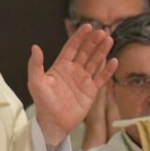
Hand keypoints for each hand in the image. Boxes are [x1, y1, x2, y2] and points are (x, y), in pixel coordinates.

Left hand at [27, 24, 116, 147]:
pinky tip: (114, 60)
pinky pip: (101, 78)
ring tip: (109, 39)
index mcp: (61, 66)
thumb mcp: (36, 83)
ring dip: (102, 51)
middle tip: (102, 31)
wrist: (54, 123)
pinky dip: (108, 70)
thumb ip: (35, 65)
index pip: (71, 47)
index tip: (88, 26)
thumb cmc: (43, 103)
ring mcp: (83, 80)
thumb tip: (35, 47)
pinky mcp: (91, 91)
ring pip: (94, 62)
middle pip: (85, 52)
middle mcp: (73, 71)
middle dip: (93, 41)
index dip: (79, 37)